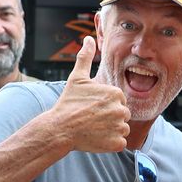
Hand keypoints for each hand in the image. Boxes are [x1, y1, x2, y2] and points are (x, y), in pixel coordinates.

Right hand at [53, 35, 130, 153]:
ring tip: (94, 128)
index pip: (119, 101)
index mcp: (116, 93)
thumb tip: (88, 39)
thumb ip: (85, 58)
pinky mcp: (117, 143)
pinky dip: (110, 143)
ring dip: (111, 131)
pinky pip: (120, 143)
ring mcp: (119, 127)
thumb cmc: (68, 103)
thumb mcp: (77, 78)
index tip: (92, 107)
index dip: (106, 105)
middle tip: (92, 118)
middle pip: (122, 115)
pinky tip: (97, 138)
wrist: (59, 128)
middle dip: (110, 118)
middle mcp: (121, 109)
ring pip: (122, 129)